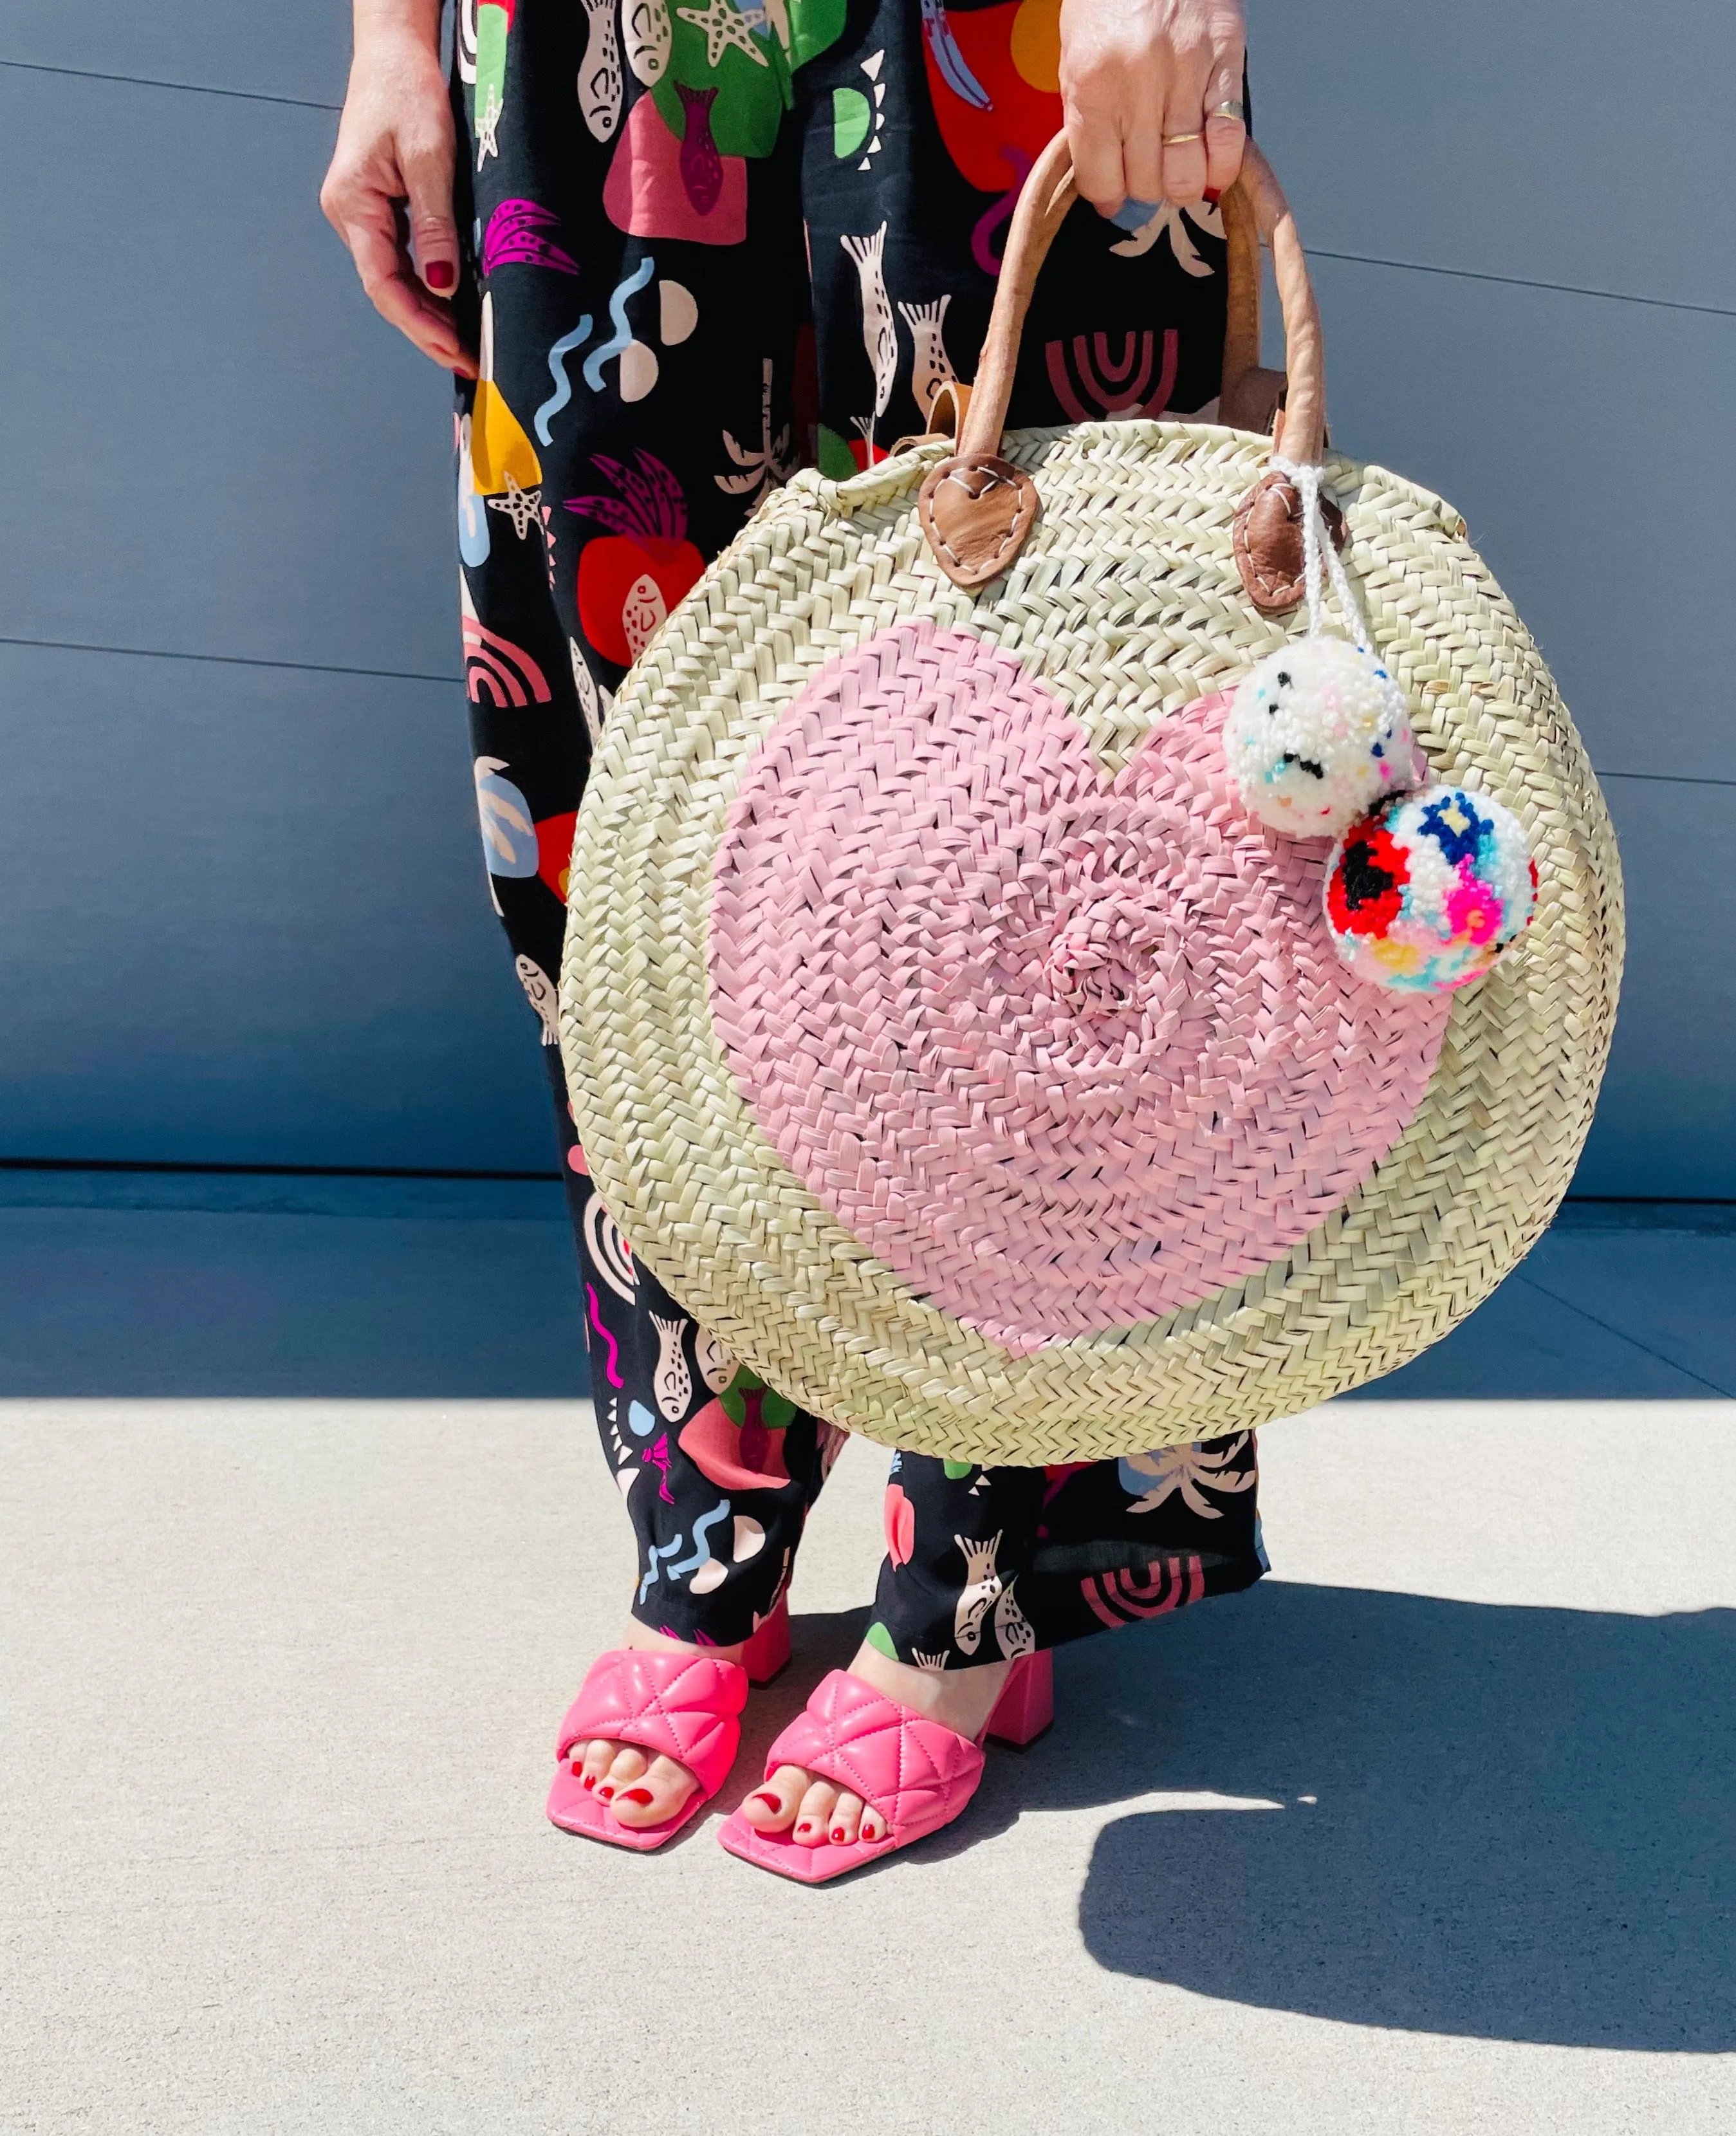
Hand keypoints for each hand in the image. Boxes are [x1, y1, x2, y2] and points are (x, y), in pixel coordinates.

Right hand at [320, 7, 477, 376]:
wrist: (393, 51)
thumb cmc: (407, 91)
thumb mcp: (430, 157)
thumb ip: (435, 224)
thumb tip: (441, 285)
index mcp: (352, 203)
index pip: (384, 284)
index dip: (419, 326)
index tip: (455, 352)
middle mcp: (349, 214)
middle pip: (388, 289)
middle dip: (427, 330)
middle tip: (469, 362)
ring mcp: (360, 213)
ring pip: (394, 279)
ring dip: (428, 314)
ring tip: (466, 345)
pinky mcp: (377, 208)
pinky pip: (400, 260)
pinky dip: (427, 287)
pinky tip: (453, 308)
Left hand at [1058, 0, 1245, 217]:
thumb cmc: (1107, 2)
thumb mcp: (1076, 60)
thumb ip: (1088, 121)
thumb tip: (1106, 180)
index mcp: (1093, 88)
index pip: (1101, 180)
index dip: (1107, 198)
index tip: (1113, 197)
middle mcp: (1138, 86)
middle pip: (1145, 182)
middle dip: (1145, 190)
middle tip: (1147, 174)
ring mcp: (1185, 74)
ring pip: (1187, 172)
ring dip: (1182, 184)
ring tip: (1178, 171)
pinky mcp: (1225, 60)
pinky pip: (1229, 138)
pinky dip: (1221, 166)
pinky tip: (1212, 165)